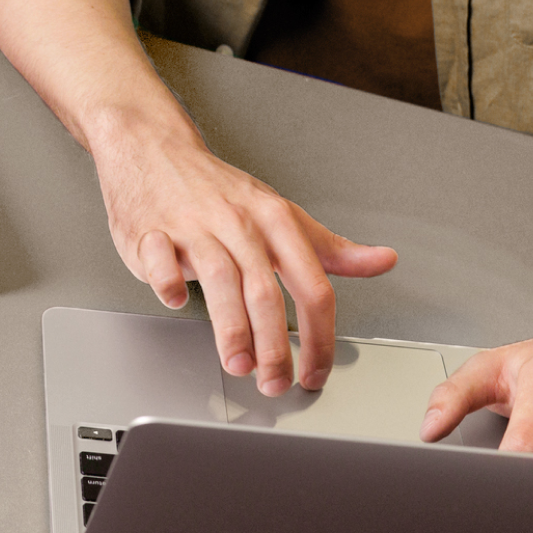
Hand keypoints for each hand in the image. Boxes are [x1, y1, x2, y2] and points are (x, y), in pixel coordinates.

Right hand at [90, 115, 397, 395]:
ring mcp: (193, 226)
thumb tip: (382, 261)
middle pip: (265, 291)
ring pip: (219, 281)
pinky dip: (168, 283)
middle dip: (274, 346)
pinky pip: (160, 260)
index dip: (320, 337)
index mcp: (275, 221)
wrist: (153, 150)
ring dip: (230, 329)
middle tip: (275, 382)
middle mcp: (237, 224)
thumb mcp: (281, 214)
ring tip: (238, 364)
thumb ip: (330, 248)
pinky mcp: (150, 231)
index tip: (314, 372)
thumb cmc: (219, 191)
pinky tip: (175, 302)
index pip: (312, 286)